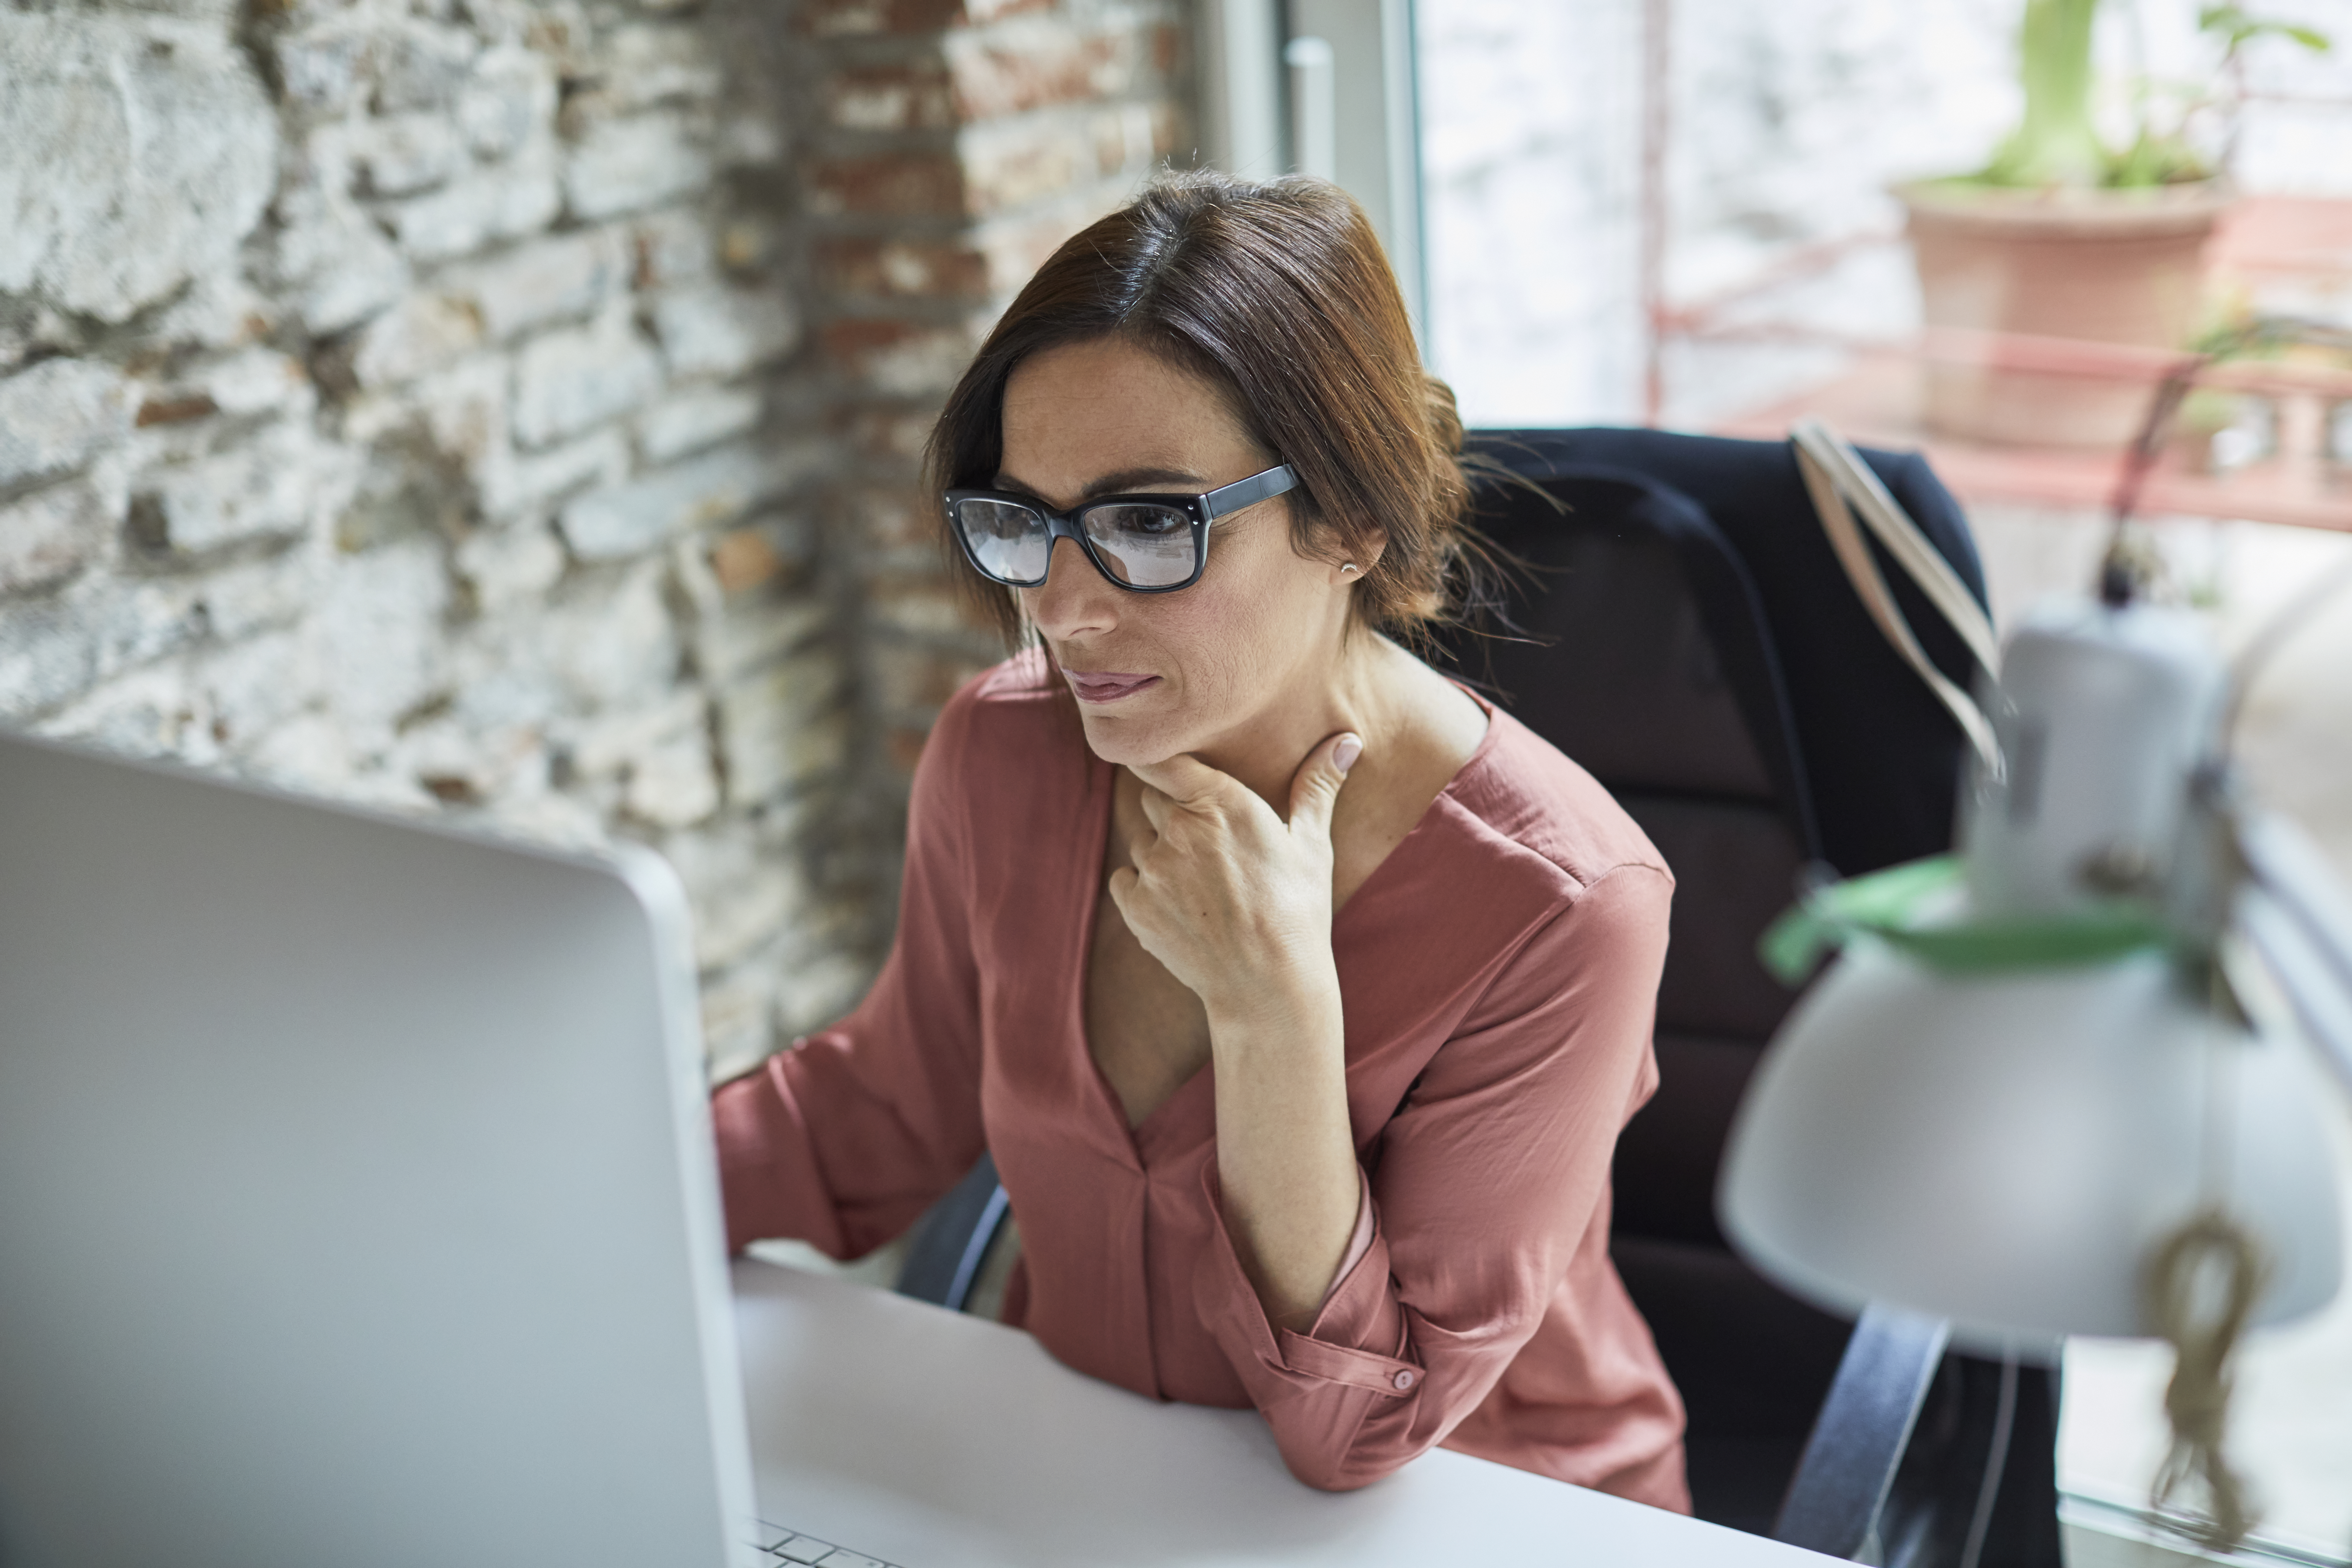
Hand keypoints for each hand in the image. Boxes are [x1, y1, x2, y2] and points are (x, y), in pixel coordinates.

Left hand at [1106, 732, 1363, 1022]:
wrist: (1268, 986)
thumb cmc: (1298, 912)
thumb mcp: (1313, 845)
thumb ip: (1317, 786)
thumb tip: (1346, 740)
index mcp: (1221, 801)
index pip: (1163, 759)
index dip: (1159, 760)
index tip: (1164, 766)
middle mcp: (1180, 828)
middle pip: (1152, 798)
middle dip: (1172, 810)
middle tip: (1206, 839)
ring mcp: (1153, 868)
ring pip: (1140, 840)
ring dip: (1160, 851)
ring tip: (1201, 882)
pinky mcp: (1135, 906)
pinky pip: (1123, 879)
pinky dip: (1142, 887)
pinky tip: (1178, 905)